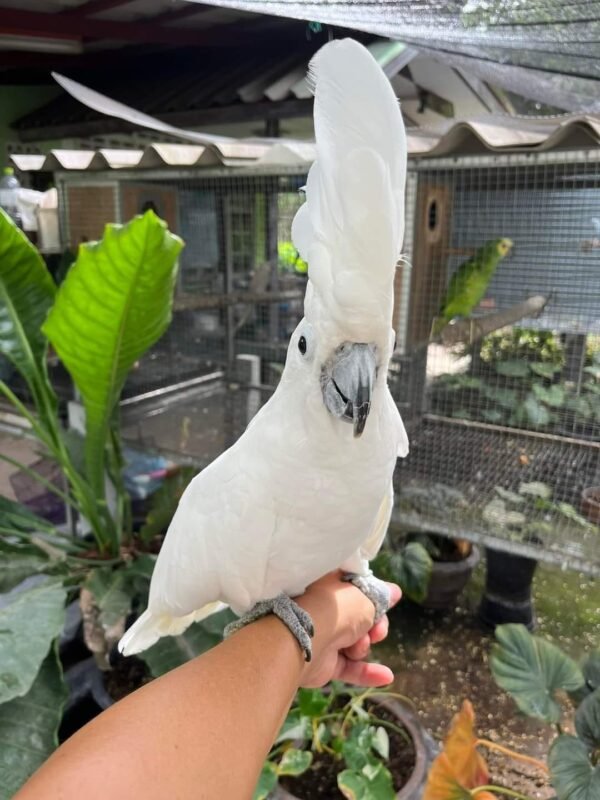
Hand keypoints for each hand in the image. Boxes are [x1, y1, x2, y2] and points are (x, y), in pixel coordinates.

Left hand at [295, 571, 400, 688]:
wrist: (303, 640)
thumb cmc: (335, 609)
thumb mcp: (365, 597)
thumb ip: (380, 597)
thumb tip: (395, 591)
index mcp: (329, 584)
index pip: (355, 587)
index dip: (372, 596)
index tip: (386, 602)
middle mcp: (324, 609)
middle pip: (359, 618)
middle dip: (373, 626)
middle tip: (376, 631)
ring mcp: (323, 636)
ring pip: (356, 643)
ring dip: (362, 646)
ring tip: (357, 646)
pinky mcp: (323, 663)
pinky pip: (350, 668)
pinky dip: (367, 672)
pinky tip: (387, 676)